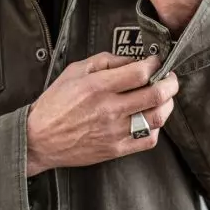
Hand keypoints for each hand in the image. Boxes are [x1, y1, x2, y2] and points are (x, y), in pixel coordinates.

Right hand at [26, 53, 178, 175]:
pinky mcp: (116, 149)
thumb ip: (103, 61)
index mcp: (97, 86)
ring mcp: (114, 131)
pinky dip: (156, 127)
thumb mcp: (73, 72)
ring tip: (164, 97)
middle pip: (155, 94)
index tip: (156, 61)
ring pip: (157, 117)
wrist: (39, 138)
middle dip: (170, 83)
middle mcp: (109, 109)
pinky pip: (148, 139)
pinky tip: (150, 119)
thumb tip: (129, 60)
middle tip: (169, 78)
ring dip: (167, 104)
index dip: (155, 64)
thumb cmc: (54, 104)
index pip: (140, 72)